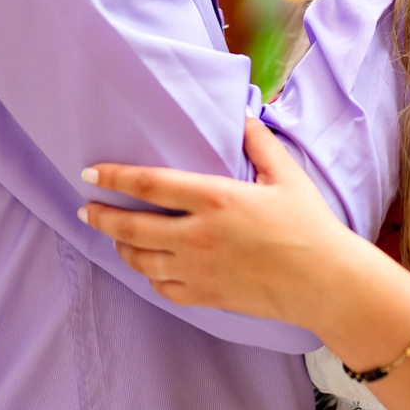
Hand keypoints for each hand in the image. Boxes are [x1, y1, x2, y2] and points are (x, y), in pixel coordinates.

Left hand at [77, 116, 350, 323]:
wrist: (323, 282)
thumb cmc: (308, 225)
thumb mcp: (285, 174)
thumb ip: (258, 140)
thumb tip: (242, 113)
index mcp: (214, 199)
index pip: (149, 184)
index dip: (114, 177)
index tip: (90, 173)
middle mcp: (197, 236)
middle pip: (132, 226)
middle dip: (102, 216)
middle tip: (86, 208)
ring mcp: (198, 270)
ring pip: (140, 259)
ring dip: (121, 245)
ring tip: (115, 234)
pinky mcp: (205, 296)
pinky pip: (161, 287)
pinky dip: (148, 274)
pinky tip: (148, 266)